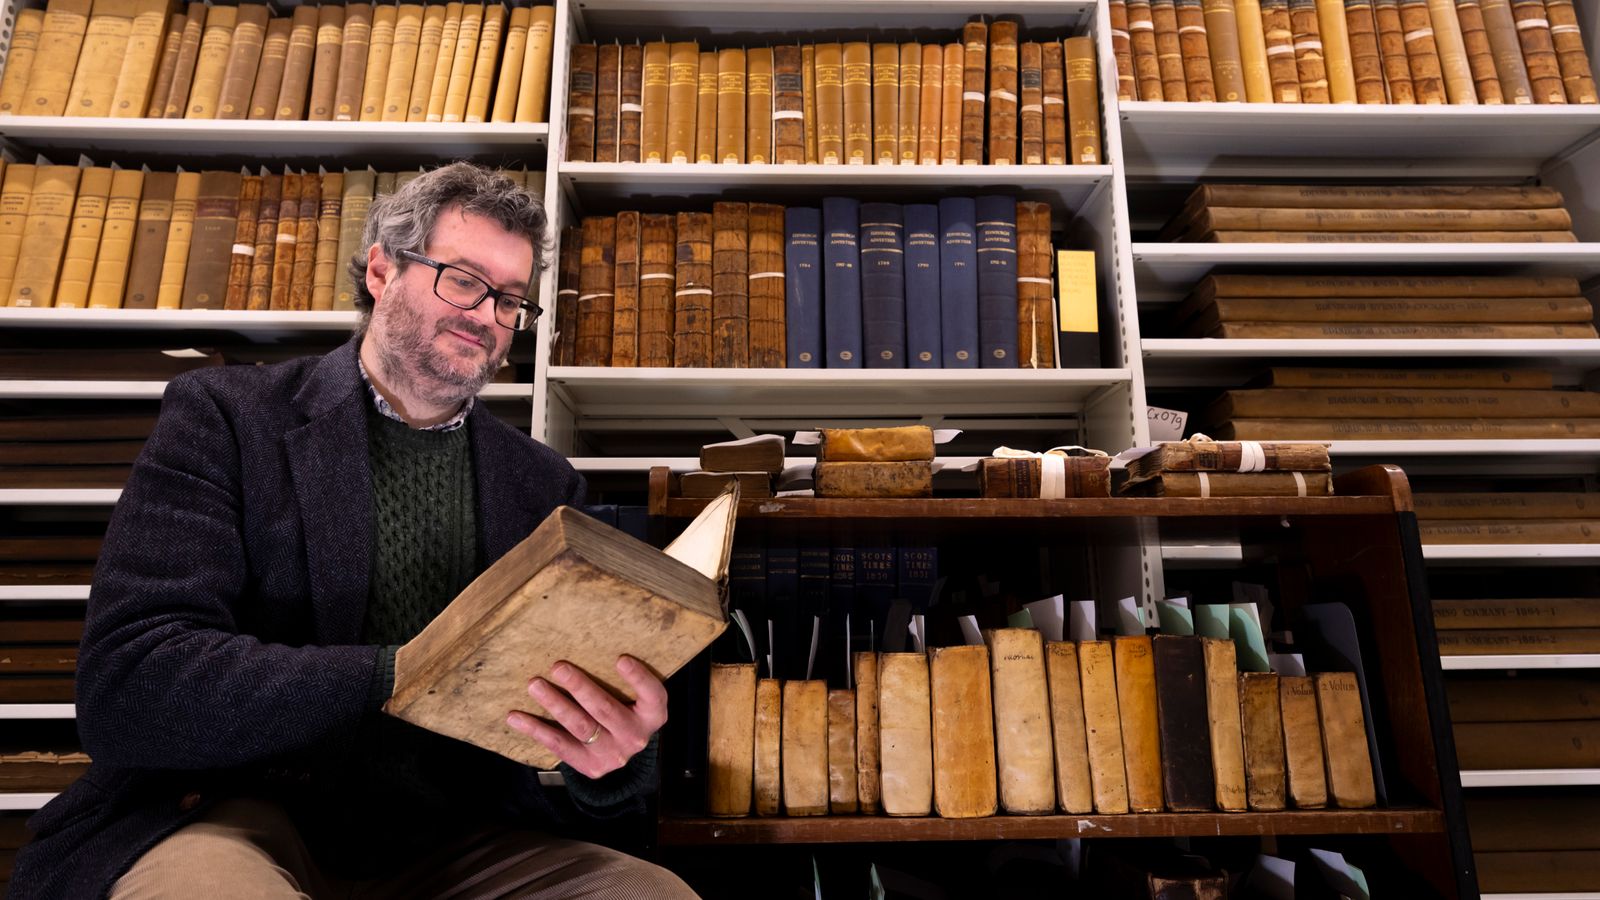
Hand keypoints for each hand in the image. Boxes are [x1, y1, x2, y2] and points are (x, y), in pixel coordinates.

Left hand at [506, 655, 667, 777]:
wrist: (619, 752)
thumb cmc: (624, 709)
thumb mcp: (634, 696)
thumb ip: (623, 678)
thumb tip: (587, 636)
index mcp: (653, 715)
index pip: (652, 695)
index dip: (638, 678)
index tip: (621, 659)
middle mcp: (636, 737)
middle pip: (605, 709)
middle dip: (579, 686)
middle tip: (557, 666)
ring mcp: (613, 755)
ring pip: (580, 726)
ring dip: (554, 703)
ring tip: (534, 685)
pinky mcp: (590, 767)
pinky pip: (559, 745)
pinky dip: (536, 729)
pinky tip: (516, 717)